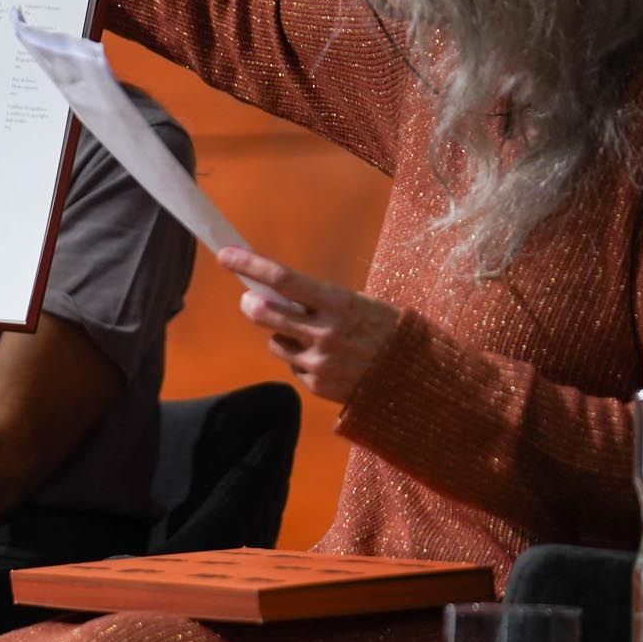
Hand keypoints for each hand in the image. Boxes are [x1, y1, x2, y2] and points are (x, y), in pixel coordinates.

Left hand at [218, 247, 401, 401]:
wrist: (417, 378)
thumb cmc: (384, 331)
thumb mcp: (357, 304)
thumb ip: (317, 300)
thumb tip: (272, 292)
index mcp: (338, 303)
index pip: (284, 279)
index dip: (250, 265)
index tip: (225, 255)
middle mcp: (326, 332)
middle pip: (265, 313)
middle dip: (251, 304)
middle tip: (249, 300)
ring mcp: (320, 362)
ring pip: (276, 343)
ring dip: (283, 336)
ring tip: (310, 336)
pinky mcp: (319, 386)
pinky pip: (294, 367)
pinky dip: (302, 361)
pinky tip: (329, 361)